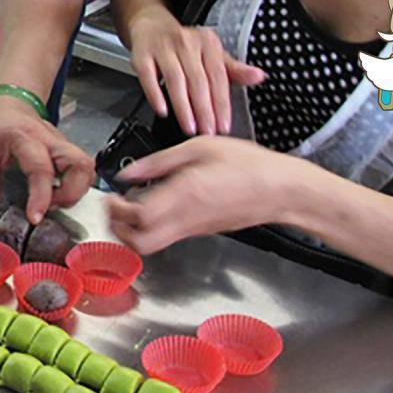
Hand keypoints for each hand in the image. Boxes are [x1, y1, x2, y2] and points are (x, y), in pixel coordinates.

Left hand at [0, 91, 93, 224]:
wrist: (4, 104)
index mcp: (25, 137)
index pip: (41, 169)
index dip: (41, 196)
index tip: (35, 217)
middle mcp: (50, 138)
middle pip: (80, 164)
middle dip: (71, 193)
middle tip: (50, 206)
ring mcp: (62, 142)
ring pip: (86, 166)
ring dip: (77, 189)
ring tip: (54, 200)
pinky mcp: (66, 148)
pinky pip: (81, 167)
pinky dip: (76, 184)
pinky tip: (58, 191)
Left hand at [105, 136, 305, 254]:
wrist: (281, 190)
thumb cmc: (248, 164)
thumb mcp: (200, 147)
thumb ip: (159, 162)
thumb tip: (127, 173)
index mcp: (185, 194)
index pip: (138, 217)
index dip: (117, 210)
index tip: (111, 195)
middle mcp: (187, 218)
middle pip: (140, 244)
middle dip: (119, 229)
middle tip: (115, 207)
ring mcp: (194, 229)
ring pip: (152, 245)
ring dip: (133, 230)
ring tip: (131, 205)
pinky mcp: (200, 231)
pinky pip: (168, 237)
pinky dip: (152, 227)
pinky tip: (155, 203)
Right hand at [126, 5, 265, 136]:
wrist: (151, 26)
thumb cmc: (185, 45)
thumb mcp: (212, 54)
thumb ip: (234, 70)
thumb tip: (259, 76)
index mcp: (208, 42)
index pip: (218, 76)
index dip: (222, 103)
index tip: (223, 125)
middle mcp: (187, 42)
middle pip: (198, 80)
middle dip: (204, 110)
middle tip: (207, 131)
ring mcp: (163, 47)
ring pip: (175, 80)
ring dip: (183, 107)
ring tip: (189, 127)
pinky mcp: (142, 54)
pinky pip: (148, 77)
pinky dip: (155, 95)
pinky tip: (162, 111)